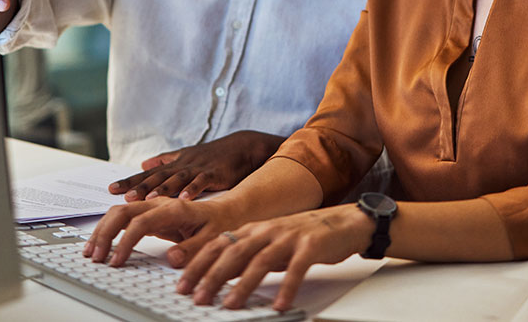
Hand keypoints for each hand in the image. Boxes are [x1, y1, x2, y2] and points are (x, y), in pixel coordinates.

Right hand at [84, 197, 237, 268]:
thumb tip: (171, 257)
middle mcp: (161, 204)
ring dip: (103, 230)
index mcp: (175, 209)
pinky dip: (110, 230)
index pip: (140, 223)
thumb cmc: (224, 223)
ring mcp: (155, 208)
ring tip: (91, 252)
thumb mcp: (214, 239)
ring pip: (120, 213)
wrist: (231, 210)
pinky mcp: (152, 216)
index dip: (125, 242)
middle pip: (123, 212)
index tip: (116, 261)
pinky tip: (102, 243)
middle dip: (105, 233)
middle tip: (95, 257)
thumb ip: (194, 248)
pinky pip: (125, 219)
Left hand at [109, 131, 284, 200]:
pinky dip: (194, 189)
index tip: (111, 189)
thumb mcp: (186, 156)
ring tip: (148, 198)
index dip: (130, 181)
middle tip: (124, 196)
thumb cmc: (212, 156)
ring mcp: (199, 169)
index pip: (148, 174)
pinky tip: (185, 197)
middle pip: (158, 176)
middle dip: (141, 186)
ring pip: (177, 179)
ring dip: (163, 189)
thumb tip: (143, 164)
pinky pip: (202, 182)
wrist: (241, 147)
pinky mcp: (215, 173)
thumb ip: (164, 161)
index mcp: (175, 165)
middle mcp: (183, 165)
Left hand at [178, 204, 374, 311]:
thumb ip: (247, 257)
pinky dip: (287, 288)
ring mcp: (289, 236)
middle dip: (212, 276)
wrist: (344, 222)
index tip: (182, 284)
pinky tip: (280, 305)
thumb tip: (219, 275)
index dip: (198, 264)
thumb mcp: (271, 244)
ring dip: (243, 285)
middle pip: (234, 252)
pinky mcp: (311, 245)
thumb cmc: (305, 235)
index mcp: (255, 229)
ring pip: (260, 261)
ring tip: (230, 305)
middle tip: (198, 297)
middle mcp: (268, 230)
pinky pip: (297, 269)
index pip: (219, 245)